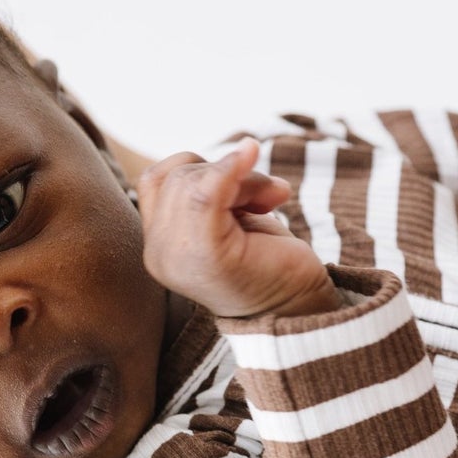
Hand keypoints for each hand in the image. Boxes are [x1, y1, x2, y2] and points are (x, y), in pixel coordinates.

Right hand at [137, 140, 340, 318]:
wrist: (298, 308)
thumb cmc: (269, 262)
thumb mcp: (232, 215)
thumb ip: (215, 187)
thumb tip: (243, 149)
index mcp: (159, 246)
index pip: (158, 180)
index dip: (201, 169)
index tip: (239, 191)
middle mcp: (158, 253)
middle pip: (180, 176)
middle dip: (227, 174)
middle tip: (265, 201)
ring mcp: (176, 256)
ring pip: (196, 180)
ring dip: (244, 180)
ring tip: (270, 203)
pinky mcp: (204, 254)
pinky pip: (206, 191)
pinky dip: (234, 168)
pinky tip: (255, 157)